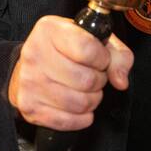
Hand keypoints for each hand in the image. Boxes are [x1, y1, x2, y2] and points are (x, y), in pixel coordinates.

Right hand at [8, 15, 132, 131]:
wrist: (31, 66)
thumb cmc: (65, 50)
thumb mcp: (94, 40)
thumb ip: (117, 55)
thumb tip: (120, 81)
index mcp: (50, 30)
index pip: (87, 50)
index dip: (102, 59)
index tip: (100, 59)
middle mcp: (35, 53)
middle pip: (86, 80)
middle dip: (98, 81)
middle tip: (92, 76)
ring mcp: (29, 82)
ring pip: (80, 103)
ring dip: (91, 100)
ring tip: (85, 90)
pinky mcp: (29, 106)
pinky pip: (68, 121)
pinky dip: (80, 118)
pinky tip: (77, 106)